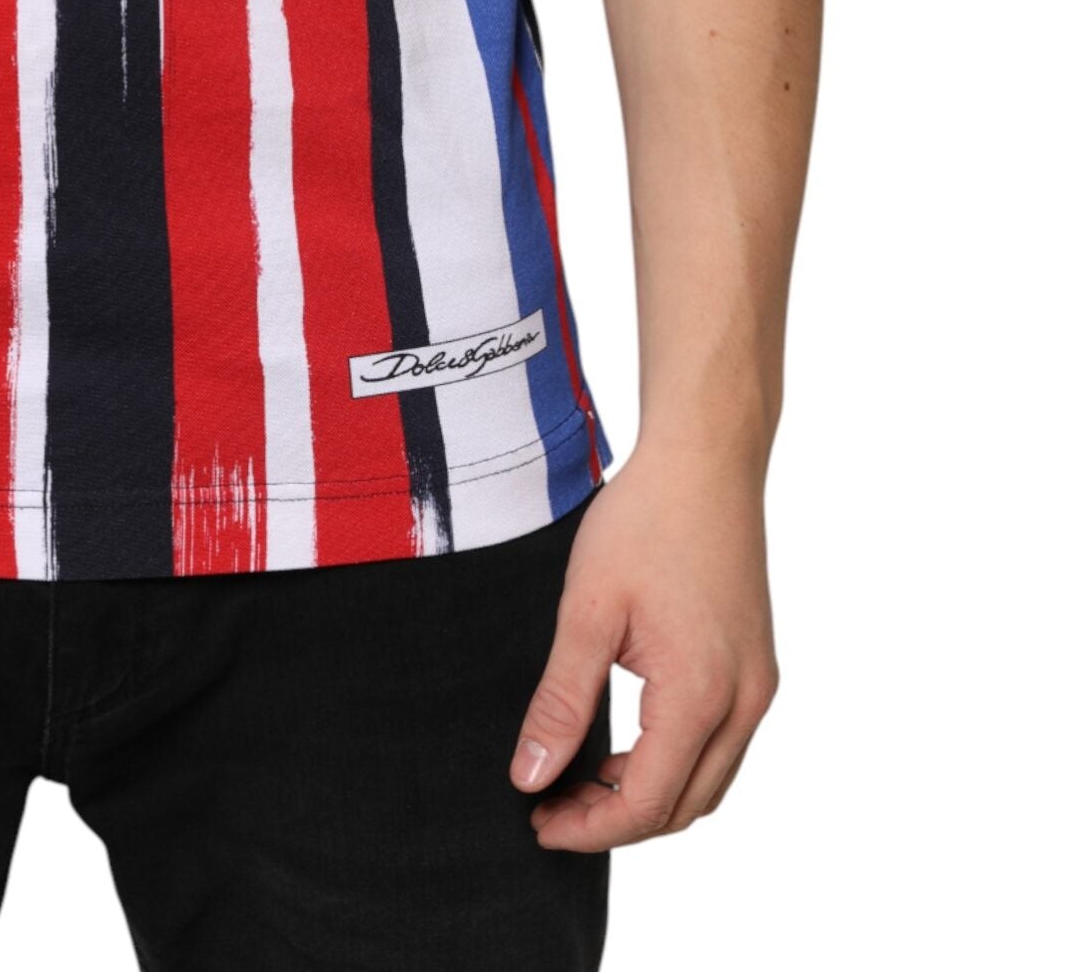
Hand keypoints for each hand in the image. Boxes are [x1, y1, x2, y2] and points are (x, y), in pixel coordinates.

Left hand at [510, 442, 778, 848]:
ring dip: (647, 795)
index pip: (646, 804)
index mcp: (702, 695)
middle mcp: (744, 703)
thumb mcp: (587, 611)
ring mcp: (758, 686)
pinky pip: (719, 745)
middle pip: (683, 807)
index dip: (589, 829)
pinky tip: (623, 743)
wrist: (705, 460)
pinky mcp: (756, 668)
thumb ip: (561, 700)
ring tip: (578, 780)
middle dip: (615, 822)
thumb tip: (530, 776)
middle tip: (550, 807)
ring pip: (706, 782)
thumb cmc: (644, 522)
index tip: (537, 823)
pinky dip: (673, 762)